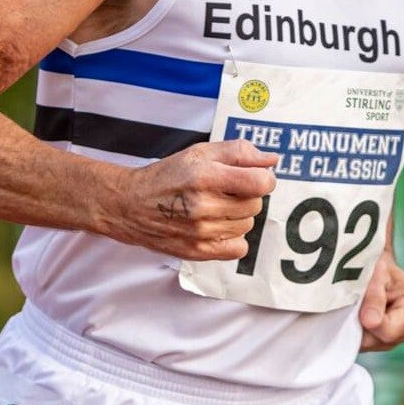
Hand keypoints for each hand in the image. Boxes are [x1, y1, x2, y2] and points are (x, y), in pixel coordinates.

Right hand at [111, 138, 277, 259]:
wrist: (130, 204)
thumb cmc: (168, 175)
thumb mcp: (200, 152)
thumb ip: (239, 152)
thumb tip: (273, 160)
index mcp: (205, 175)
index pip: (260, 183)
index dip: (264, 179)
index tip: (254, 177)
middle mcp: (203, 205)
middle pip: (255, 205)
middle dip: (246, 196)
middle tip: (225, 191)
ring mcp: (200, 232)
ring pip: (247, 225)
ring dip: (238, 216)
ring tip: (216, 207)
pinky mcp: (197, 252)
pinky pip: (238, 248)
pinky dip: (233, 238)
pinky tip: (217, 226)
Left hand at [358, 254, 403, 350]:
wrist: (375, 268)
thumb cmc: (377, 267)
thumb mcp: (375, 273)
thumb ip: (374, 296)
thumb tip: (371, 322)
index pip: (389, 330)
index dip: (368, 320)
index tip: (359, 301)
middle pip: (381, 340)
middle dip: (363, 325)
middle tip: (356, 303)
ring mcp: (403, 335)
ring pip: (373, 345)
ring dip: (360, 328)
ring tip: (359, 307)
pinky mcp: (390, 341)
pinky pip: (369, 345)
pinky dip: (360, 332)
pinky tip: (359, 317)